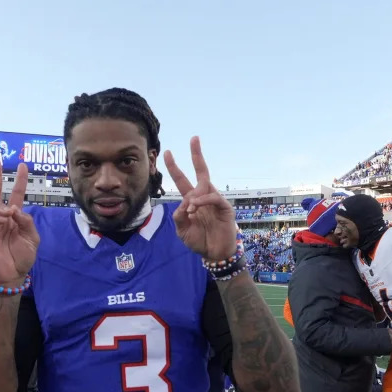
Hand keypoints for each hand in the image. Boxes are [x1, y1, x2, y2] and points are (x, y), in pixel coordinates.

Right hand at [0, 159, 38, 285]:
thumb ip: (27, 222)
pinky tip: (1, 220)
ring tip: (7, 214)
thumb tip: (15, 208)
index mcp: (14, 216)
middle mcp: (0, 216)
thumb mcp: (32, 238)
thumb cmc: (22, 257)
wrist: (11, 274)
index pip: (16, 194)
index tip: (22, 166)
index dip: (20, 180)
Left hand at [163, 137, 237, 260]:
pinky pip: (213, 197)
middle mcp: (203, 196)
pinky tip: (196, 208)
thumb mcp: (182, 230)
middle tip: (194, 138)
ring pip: (205, 184)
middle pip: (201, 170)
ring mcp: (214, 200)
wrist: (214, 253)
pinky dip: (203, 201)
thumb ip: (179, 217)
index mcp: (191, 200)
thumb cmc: (198, 241)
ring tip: (191, 211)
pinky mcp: (224, 207)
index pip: (182, 179)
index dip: (174, 167)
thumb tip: (184, 203)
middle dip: (196, 154)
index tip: (167, 153)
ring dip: (194, 195)